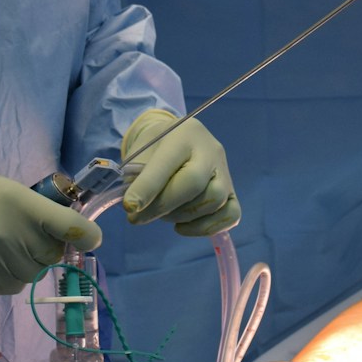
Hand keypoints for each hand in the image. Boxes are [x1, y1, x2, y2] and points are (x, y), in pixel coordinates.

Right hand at [0, 156, 100, 294]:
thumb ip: (28, 206)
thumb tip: (56, 226)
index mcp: (17, 203)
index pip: (66, 225)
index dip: (85, 235)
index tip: (92, 239)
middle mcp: (8, 234)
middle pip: (50, 255)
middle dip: (48, 249)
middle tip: (32, 238)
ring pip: (30, 276)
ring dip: (27, 266)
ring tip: (6, 249)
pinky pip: (6, 287)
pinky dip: (6, 278)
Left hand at [120, 111, 240, 235]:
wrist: (177, 139)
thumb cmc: (154, 148)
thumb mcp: (140, 153)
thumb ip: (138, 178)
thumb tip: (136, 207)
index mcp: (183, 134)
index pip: (168, 164)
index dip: (147, 188)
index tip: (130, 207)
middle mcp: (210, 150)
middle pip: (194, 183)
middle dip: (162, 206)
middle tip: (136, 217)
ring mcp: (224, 170)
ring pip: (214, 200)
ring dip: (182, 216)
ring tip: (162, 213)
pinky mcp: (232, 190)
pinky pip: (231, 215)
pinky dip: (206, 227)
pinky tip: (182, 226)